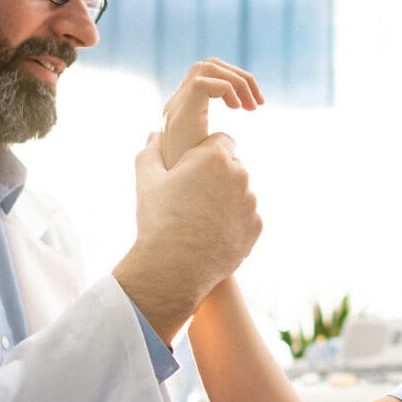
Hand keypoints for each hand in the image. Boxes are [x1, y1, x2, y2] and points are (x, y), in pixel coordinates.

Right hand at [115, 59, 267, 332]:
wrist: (174, 267)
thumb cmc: (158, 219)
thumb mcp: (146, 180)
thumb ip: (151, 151)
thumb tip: (155, 135)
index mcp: (213, 157)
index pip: (222, 141)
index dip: (207, 151)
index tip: (193, 167)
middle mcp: (239, 175)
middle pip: (233, 166)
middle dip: (218, 175)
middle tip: (194, 196)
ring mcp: (250, 203)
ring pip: (241, 193)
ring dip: (227, 199)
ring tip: (201, 219)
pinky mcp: (255, 227)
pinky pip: (247, 217)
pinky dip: (234, 222)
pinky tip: (212, 234)